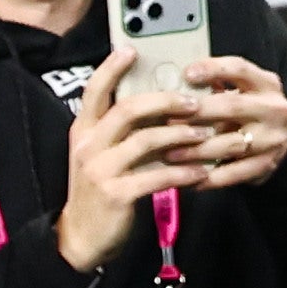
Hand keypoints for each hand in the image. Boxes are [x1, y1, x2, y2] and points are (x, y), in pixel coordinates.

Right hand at [52, 76, 215, 268]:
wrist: (80, 237)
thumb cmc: (99, 191)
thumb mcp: (99, 155)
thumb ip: (120, 132)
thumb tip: (157, 105)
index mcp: (83, 130)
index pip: (94, 91)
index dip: (112, 68)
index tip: (132, 50)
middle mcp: (88, 145)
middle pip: (128, 110)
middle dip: (165, 101)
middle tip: (193, 102)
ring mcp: (100, 170)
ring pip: (146, 140)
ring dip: (181, 135)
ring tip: (206, 135)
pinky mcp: (116, 194)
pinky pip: (157, 176)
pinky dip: (183, 172)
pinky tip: (201, 171)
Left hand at [173, 53, 286, 187]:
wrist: (280, 139)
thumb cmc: (250, 109)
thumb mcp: (244, 89)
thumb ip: (218, 83)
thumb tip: (177, 85)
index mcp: (266, 83)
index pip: (240, 68)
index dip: (213, 69)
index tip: (187, 74)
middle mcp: (274, 109)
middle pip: (232, 106)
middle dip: (198, 113)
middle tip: (168, 120)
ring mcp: (273, 139)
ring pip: (230, 144)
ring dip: (197, 150)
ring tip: (171, 154)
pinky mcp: (267, 165)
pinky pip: (235, 173)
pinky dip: (211, 178)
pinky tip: (189, 179)